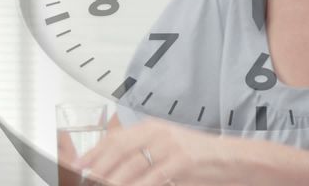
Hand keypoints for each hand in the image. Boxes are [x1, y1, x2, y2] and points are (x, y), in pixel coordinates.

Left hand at [74, 118, 239, 185]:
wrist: (229, 159)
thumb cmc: (197, 157)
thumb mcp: (166, 149)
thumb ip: (140, 156)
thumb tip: (111, 170)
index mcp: (151, 128)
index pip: (114, 139)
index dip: (93, 154)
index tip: (78, 166)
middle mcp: (158, 133)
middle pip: (117, 151)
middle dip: (98, 169)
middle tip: (86, 180)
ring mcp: (169, 146)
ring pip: (130, 167)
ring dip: (114, 181)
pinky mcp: (181, 161)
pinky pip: (151, 178)